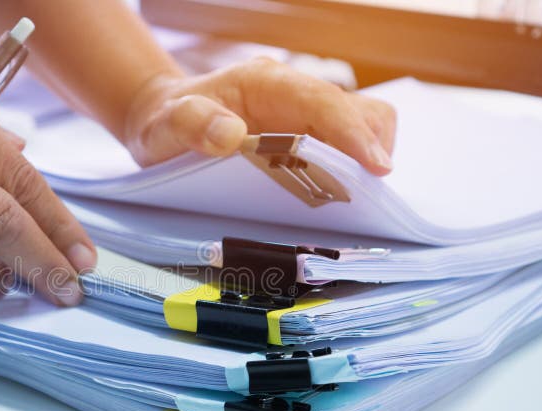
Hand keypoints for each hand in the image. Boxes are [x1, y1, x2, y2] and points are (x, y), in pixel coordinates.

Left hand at [124, 57, 396, 174]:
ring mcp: (302, 114)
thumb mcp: (165, 124)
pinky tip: (335, 192)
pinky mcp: (305, 134)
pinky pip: (343, 145)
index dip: (352, 133)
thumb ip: (191, 124)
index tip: (376, 166)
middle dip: (367, 149)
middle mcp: (291, 93)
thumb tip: (232, 134)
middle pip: (355, 110)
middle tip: (364, 195)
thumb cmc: (168, 120)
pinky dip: (350, 168)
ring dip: (363, 159)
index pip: (321, 101)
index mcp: (264, 83)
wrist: (166, 119)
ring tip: (352, 196)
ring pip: (359, 124)